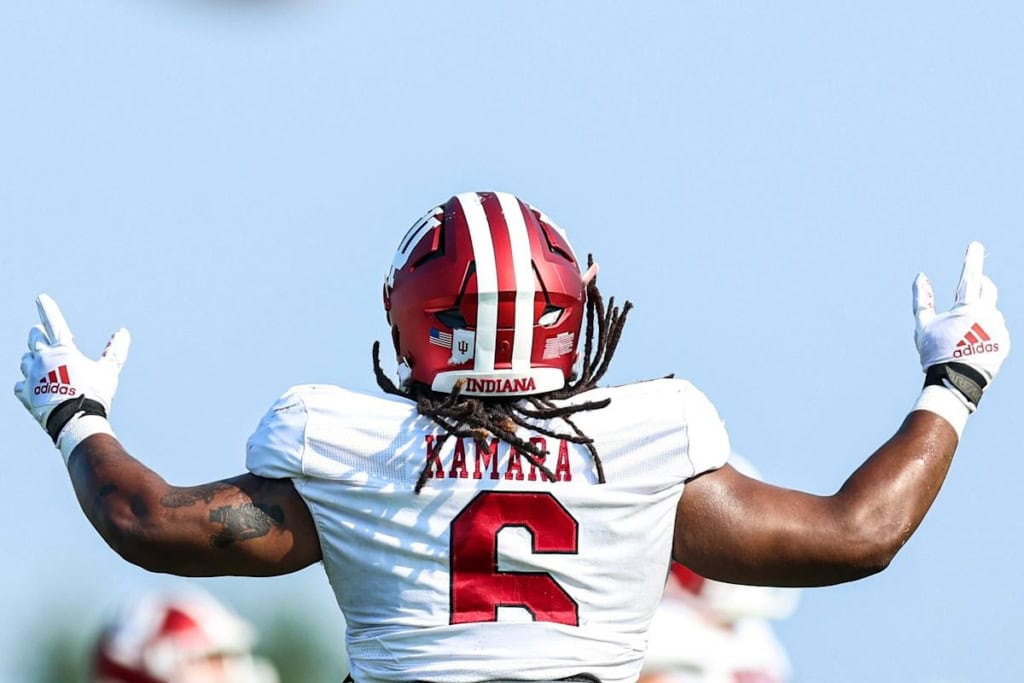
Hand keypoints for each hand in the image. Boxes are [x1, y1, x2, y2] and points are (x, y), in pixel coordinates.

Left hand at [14, 294, 130, 440]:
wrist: (75, 420)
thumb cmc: (94, 393)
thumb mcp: (109, 370)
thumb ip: (115, 350)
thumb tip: (123, 332)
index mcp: (63, 350)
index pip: (54, 323)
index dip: (48, 309)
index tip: (40, 298)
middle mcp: (43, 359)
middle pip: (34, 339)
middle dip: (37, 334)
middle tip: (40, 334)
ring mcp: (32, 377)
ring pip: (25, 360)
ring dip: (32, 359)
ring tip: (40, 362)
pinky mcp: (26, 394)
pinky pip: (20, 385)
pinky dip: (26, 383)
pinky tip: (33, 386)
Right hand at [913, 242, 1009, 409]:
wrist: (956, 382)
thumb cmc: (935, 351)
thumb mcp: (923, 324)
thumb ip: (922, 299)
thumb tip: (921, 277)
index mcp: (968, 306)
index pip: (971, 276)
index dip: (972, 259)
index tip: (975, 245)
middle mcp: (988, 314)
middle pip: (988, 289)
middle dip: (979, 285)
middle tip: (970, 287)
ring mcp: (998, 328)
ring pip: (991, 312)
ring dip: (979, 313)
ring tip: (962, 331)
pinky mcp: (1004, 343)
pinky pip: (995, 330)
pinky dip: (984, 331)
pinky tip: (971, 344)